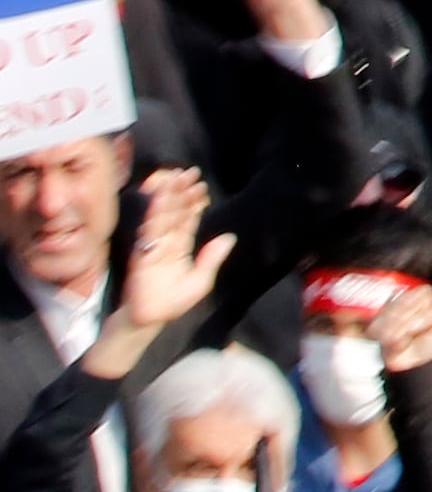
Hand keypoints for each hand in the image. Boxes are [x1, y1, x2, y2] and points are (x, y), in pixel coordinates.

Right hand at [106, 167, 225, 335]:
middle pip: (174, 212)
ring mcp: (152, 246)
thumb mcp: (201, 281)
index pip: (188, 219)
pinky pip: (148, 230)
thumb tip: (229, 237)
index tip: (201, 185)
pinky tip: (161, 198)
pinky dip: (154, 213)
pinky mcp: (142, 253)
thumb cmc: (173, 302)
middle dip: (181, 192)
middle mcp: (166, 242)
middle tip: (190, 172)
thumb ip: (212, 259)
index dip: (194, 202)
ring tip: (176, 177)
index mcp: (179, 246)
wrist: (150, 320)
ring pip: (162, 216)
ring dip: (169, 196)